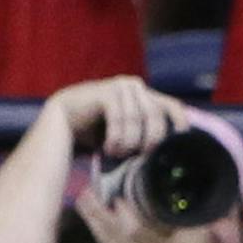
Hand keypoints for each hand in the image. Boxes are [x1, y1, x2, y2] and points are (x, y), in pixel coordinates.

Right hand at [48, 76, 188, 158]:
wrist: (60, 124)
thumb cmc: (95, 133)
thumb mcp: (125, 135)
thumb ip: (143, 135)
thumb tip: (167, 153)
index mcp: (145, 95)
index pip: (172, 106)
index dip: (180, 123)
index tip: (181, 143)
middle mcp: (136, 87)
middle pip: (156, 116)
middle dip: (149, 141)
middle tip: (138, 156)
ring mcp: (121, 86)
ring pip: (137, 119)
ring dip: (128, 142)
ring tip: (116, 153)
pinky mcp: (106, 91)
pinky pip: (120, 117)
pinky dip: (116, 137)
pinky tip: (108, 148)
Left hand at [74, 176, 225, 242]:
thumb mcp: (199, 242)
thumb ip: (193, 218)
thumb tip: (188, 195)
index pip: (134, 230)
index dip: (125, 212)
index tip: (117, 194)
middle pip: (111, 235)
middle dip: (97, 212)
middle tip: (86, 191)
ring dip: (93, 222)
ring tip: (84, 202)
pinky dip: (101, 235)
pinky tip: (95, 225)